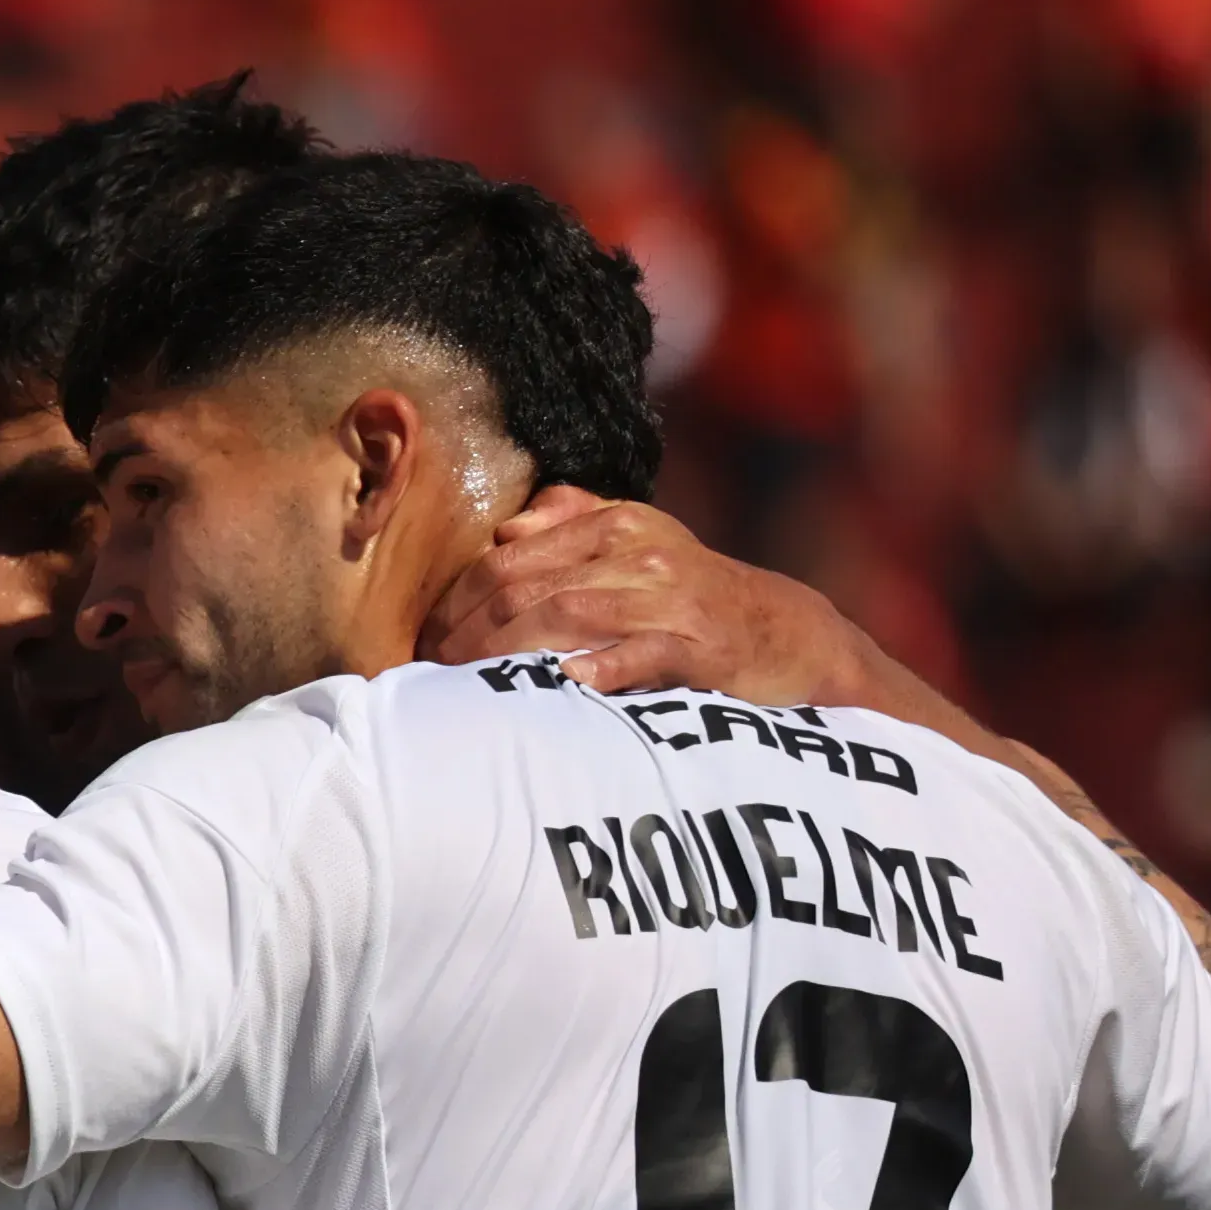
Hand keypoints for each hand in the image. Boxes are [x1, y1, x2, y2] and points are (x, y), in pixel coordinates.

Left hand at [423, 489, 882, 711]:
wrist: (786, 634)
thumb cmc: (693, 595)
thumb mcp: (642, 543)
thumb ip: (574, 522)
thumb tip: (508, 528)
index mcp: (614, 526)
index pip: (508, 558)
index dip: (457, 600)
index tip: (424, 639)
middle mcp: (637, 554)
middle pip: (524, 588)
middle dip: (466, 632)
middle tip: (429, 671)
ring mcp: (668, 600)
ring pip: (565, 617)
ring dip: (505, 653)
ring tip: (465, 687)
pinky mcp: (698, 646)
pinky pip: (635, 655)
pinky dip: (594, 668)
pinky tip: (557, 685)